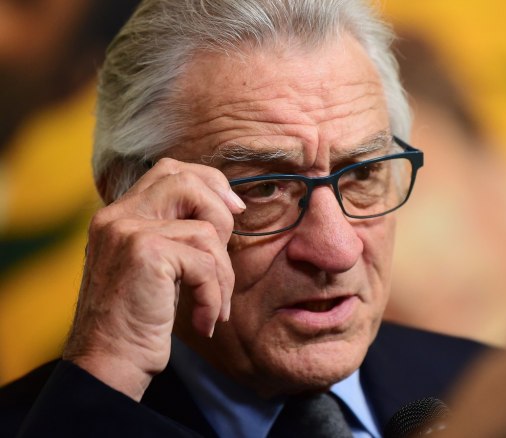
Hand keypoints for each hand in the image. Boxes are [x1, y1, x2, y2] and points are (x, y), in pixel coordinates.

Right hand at [62, 158, 245, 399]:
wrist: (108, 364)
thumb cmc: (137, 322)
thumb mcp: (155, 269)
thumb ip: (175, 234)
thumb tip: (227, 209)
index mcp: (118, 216)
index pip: (169, 171)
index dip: (208, 182)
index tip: (232, 210)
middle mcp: (117, 216)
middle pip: (186, 180)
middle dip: (221, 212)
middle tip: (229, 250)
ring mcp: (129, 231)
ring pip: (206, 229)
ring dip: (222, 273)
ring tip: (215, 306)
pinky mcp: (146, 252)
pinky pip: (206, 264)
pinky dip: (214, 296)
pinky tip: (204, 321)